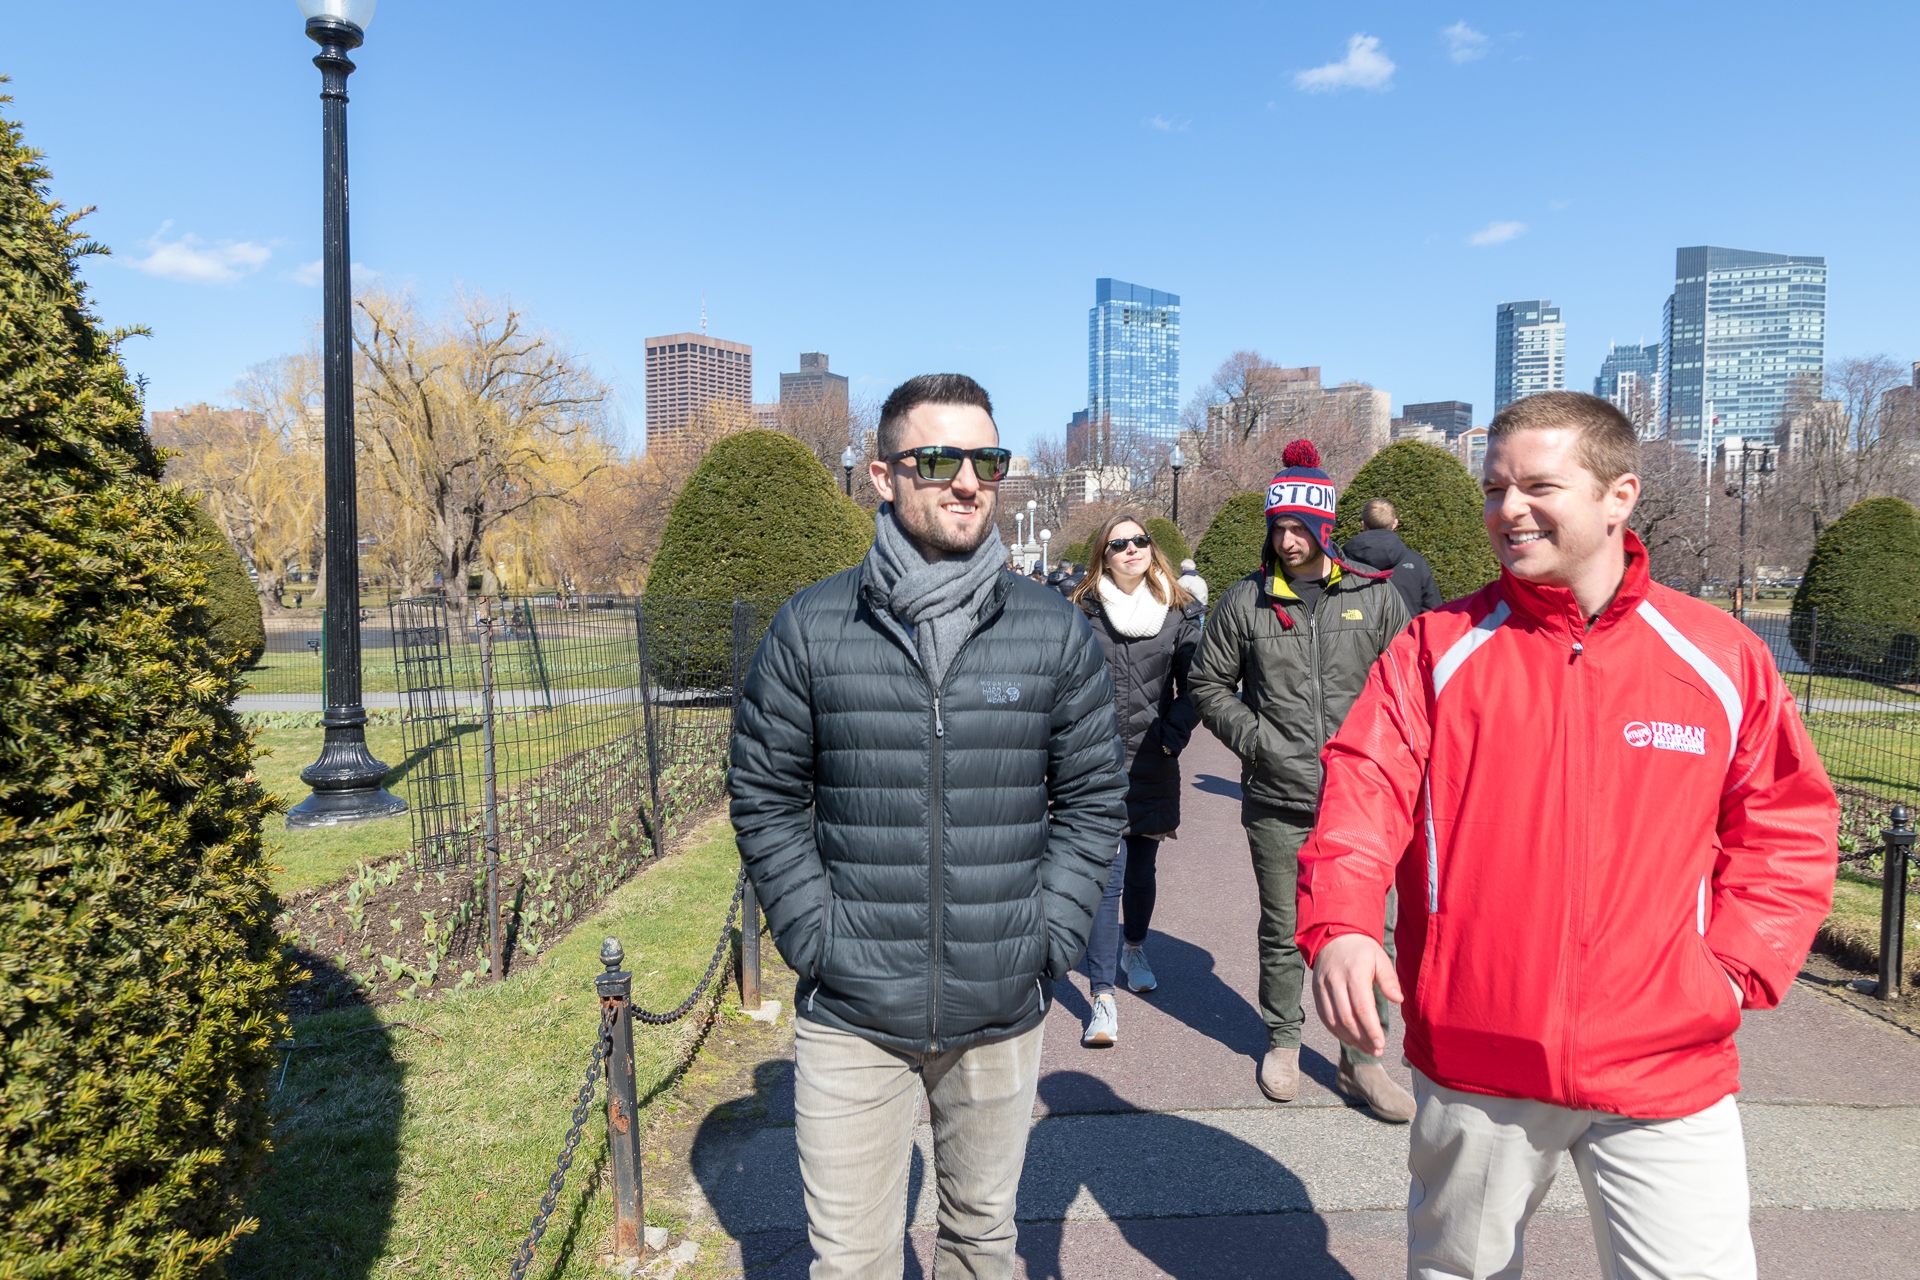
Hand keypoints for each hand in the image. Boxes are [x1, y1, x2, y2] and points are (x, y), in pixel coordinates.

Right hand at [1312, 933, 1402, 1058]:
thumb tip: (1398, 999)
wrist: (1333, 937)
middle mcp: (1335, 981)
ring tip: (1366, 1049)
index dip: (1371, 1029)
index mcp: (1354, 973)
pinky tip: (1351, 1039)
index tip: (1381, 1044)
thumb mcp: (1380, 958)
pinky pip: (1325, 1017)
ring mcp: (1322, 987)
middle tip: (1377, 1051)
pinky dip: (1337, 1032)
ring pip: (1334, 1021)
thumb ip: (1389, 980)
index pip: (1362, 1007)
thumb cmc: (1362, 950)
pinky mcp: (1316, 992)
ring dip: (1350, 1039)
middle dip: (1363, 1038)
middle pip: (1347, 1018)